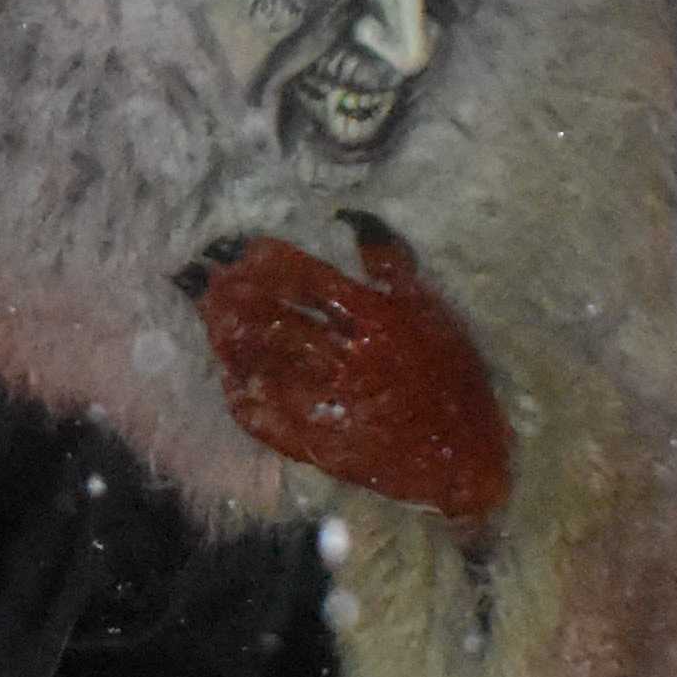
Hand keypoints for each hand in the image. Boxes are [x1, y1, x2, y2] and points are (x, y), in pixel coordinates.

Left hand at [189, 217, 510, 522]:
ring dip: (232, 342)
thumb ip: (391, 264)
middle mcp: (345, 357)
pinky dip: (243, 397)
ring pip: (263, 365)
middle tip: (212, 283)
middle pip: (274, 320)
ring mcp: (327, 402)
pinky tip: (230, 380)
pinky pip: (266, 418)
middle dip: (237, 299)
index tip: (246, 253)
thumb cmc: (451, 376)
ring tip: (212, 322)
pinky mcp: (316, 442)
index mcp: (374, 320)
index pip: (306, 280)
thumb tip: (355, 220)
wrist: (464, 456)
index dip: (268, 264)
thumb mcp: (429, 309)